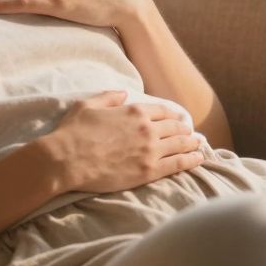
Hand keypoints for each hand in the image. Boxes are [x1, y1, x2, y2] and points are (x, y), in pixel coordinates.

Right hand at [42, 89, 206, 193]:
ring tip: (199, 144)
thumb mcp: (88, 105)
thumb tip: (123, 94)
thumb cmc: (73, 132)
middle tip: (190, 132)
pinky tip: (199, 158)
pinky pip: (178, 164)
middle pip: (175, 127)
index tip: (178, 117)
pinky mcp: (149, 171)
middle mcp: (147, 129)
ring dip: (192, 143)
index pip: (162, 110)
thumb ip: (109, 97)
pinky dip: (191, 160)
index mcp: (134, 111)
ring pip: (180, 144)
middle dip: (184, 128)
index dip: (172, 114)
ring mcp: (150, 150)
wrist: (66, 160)